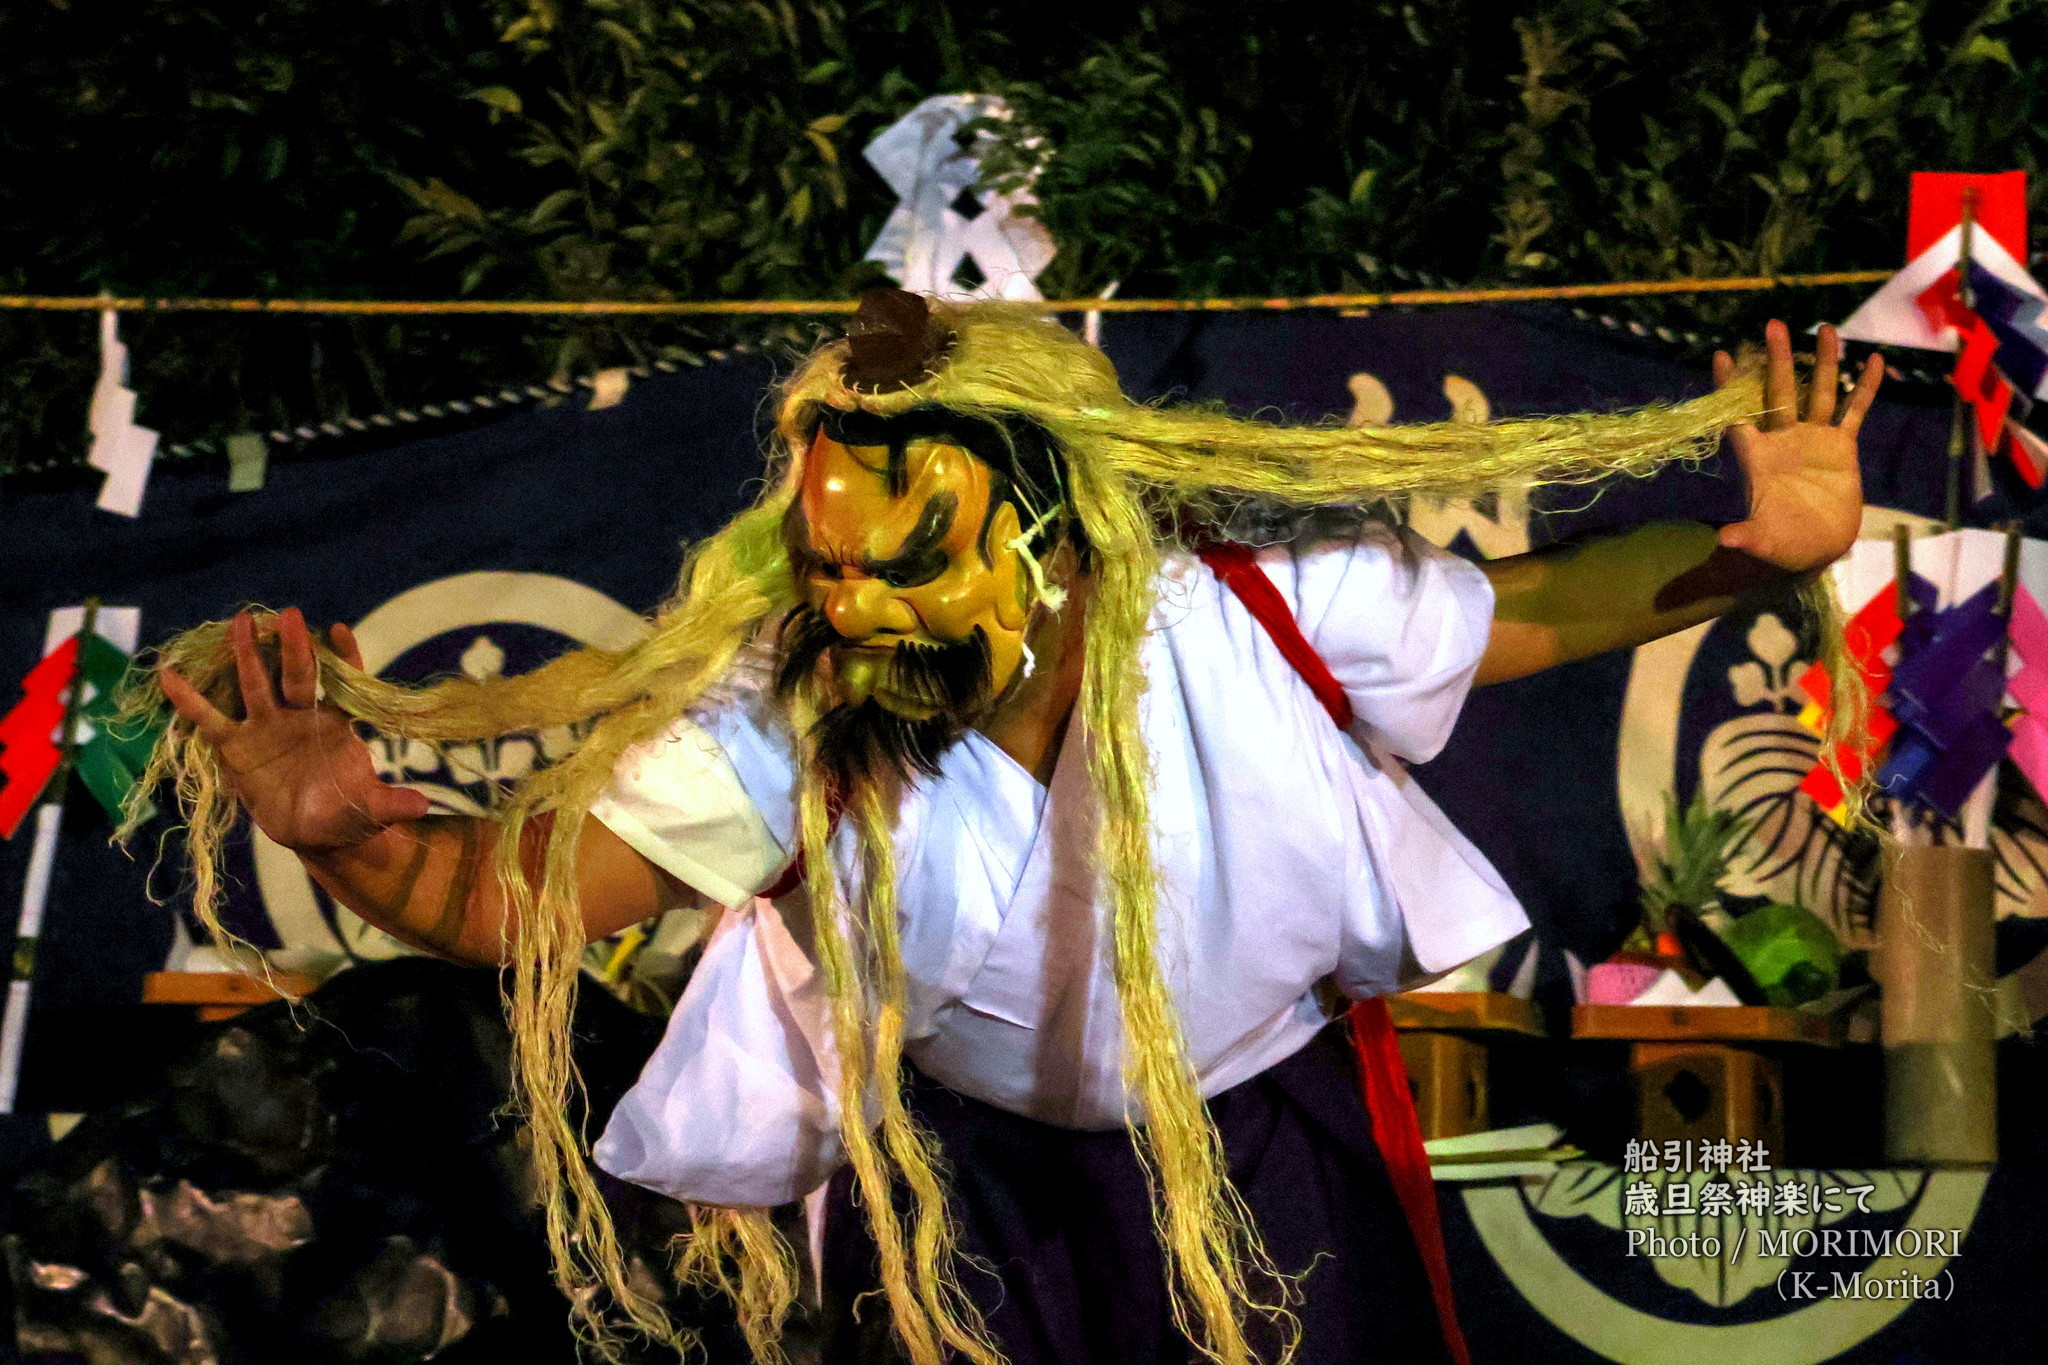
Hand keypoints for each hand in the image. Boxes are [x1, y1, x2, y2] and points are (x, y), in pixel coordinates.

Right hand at [158, 608, 429, 852]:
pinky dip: (190, 700)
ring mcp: (267, 727)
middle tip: (290, 615)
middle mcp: (301, 716)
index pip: (343, 684)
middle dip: (293, 647)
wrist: (316, 832)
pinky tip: (169, 674)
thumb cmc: (348, 813)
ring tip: (240, 622)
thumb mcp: (370, 812)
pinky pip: (209, 720)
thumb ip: (391, 804)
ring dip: (247, 655)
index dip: (343, 658)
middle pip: (297, 675)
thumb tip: (424, 805)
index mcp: (338, 724)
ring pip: (255, 685)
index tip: (340, 630)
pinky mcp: (236, 745)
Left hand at [1711, 320, 1881, 572]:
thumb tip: (1725, 539)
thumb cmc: (1782, 545)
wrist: (1816, 548)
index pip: (1737, 415)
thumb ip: (1747, 537)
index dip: (1728, 387)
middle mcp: (1782, 440)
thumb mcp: (1764, 542)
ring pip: (1819, 393)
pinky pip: (1855, 411)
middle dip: (1777, 361)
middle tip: (1774, 324)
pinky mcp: (1842, 446)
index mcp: (1757, 457)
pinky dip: (1863, 388)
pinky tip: (1873, 360)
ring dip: (1823, 362)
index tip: (1720, 355)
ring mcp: (1813, 439)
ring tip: (1826, 328)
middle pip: (1779, 393)